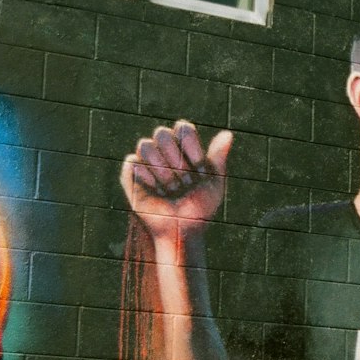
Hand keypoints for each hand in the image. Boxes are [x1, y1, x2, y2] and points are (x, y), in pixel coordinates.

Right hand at [120, 121, 231, 241]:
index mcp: (184, 147)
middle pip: (161, 133)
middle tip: (183, 182)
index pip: (182, 128)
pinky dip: (146, 179)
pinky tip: (155, 192)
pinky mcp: (130, 175)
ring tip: (170, 190)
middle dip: (175, 161)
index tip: (199, 169)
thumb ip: (218, 157)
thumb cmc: (200, 209)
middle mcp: (164, 150)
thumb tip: (229, 134)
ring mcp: (146, 161)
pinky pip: (133, 162)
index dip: (191, 148)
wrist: (182, 231)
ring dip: (161, 171)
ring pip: (145, 145)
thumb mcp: (215, 183)